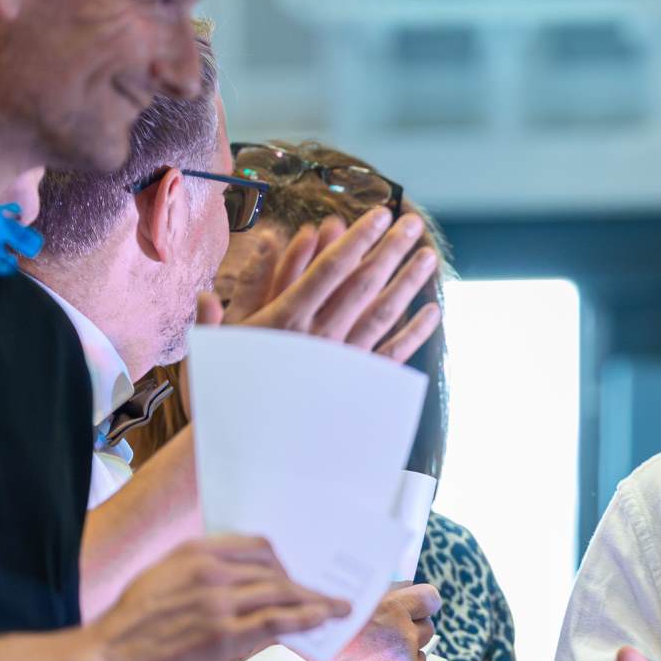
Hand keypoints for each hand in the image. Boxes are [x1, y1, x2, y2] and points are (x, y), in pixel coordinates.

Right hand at [85, 536, 348, 660]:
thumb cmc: (128, 631)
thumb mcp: (161, 584)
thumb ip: (199, 579)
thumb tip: (238, 588)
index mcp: (193, 553)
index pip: (257, 546)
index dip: (284, 562)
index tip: (298, 573)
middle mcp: (209, 571)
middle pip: (276, 571)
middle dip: (304, 584)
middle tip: (324, 595)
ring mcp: (219, 601)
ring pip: (283, 593)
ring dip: (315, 601)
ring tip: (337, 608)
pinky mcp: (224, 633)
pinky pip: (279, 620)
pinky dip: (308, 617)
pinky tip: (324, 620)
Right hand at [200, 208, 441, 362]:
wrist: (249, 445)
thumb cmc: (231, 386)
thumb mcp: (226, 332)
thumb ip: (248, 286)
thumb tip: (268, 241)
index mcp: (288, 318)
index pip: (330, 269)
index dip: (356, 239)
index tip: (378, 215)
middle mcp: (321, 337)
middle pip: (363, 284)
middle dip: (389, 250)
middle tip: (411, 222)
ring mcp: (344, 361)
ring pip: (383, 314)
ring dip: (408, 283)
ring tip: (428, 256)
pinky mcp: (358, 385)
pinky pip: (393, 355)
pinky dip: (416, 333)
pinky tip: (434, 312)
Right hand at [311, 584, 440, 660]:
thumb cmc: (315, 640)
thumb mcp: (342, 606)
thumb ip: (374, 599)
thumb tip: (399, 591)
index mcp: (391, 610)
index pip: (429, 599)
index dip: (421, 604)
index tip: (416, 609)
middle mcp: (403, 638)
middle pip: (427, 630)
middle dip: (411, 632)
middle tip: (385, 638)